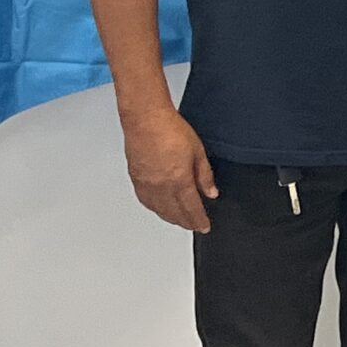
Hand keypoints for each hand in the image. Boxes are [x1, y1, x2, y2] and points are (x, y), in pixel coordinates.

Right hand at [124, 105, 217, 231]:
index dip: (199, 220)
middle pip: (174, 213)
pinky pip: (146, 201)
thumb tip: (211, 193)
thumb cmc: (171, 129)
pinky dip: (155, 208)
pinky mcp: (135, 179)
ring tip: (180, 220)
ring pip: (159, 210)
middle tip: (194, 226)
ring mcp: (146, 184)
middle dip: (185, 222)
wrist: (145, 119)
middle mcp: (160, 187)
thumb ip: (205, 175)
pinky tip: (160, 208)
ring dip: (170, 218)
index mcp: (179, 181)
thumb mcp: (198, 151)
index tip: (204, 227)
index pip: (191, 208)